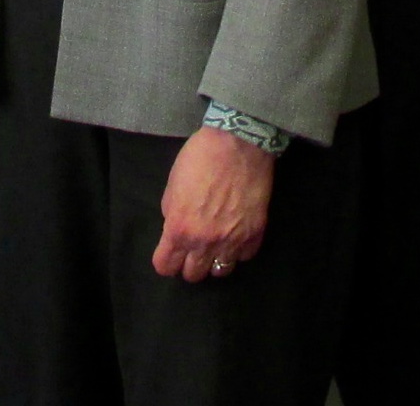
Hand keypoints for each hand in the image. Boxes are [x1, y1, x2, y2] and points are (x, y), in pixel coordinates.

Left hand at [151, 125, 273, 282]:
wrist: (239, 143)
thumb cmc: (200, 158)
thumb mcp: (173, 185)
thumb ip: (172, 213)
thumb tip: (174, 228)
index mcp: (179, 229)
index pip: (165, 266)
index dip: (166, 261)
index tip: (169, 253)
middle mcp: (205, 242)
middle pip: (193, 275)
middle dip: (188, 263)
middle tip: (192, 248)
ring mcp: (232, 241)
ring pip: (220, 272)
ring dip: (214, 261)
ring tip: (215, 246)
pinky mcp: (255, 234)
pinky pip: (243, 257)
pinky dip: (238, 250)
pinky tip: (235, 235)